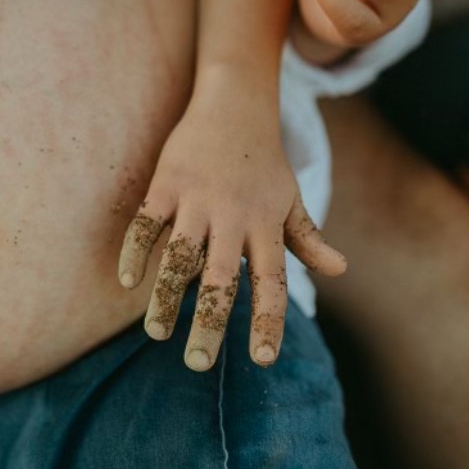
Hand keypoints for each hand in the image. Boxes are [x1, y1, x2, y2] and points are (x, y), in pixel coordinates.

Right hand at [117, 73, 346, 371]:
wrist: (235, 104)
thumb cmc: (264, 161)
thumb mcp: (290, 200)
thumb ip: (308, 240)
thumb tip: (340, 271)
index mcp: (265, 226)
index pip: (272, 283)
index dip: (268, 322)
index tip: (262, 360)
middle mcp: (233, 216)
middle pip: (222, 280)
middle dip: (210, 324)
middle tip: (198, 365)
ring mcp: (198, 199)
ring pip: (180, 257)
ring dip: (166, 298)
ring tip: (156, 334)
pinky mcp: (167, 182)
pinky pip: (147, 222)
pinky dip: (136, 251)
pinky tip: (128, 281)